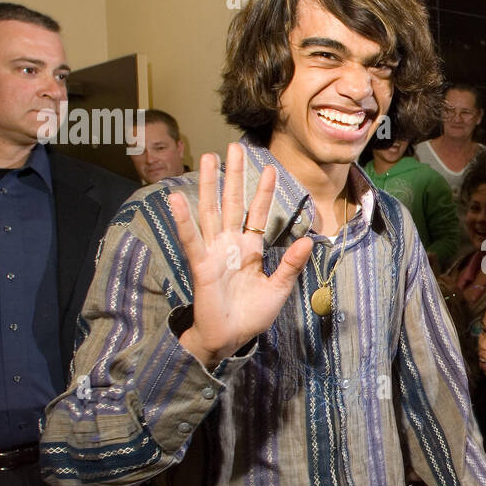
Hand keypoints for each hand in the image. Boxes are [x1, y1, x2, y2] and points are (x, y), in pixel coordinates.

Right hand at [169, 143, 313, 366]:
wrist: (229, 338)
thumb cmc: (251, 315)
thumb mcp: (278, 288)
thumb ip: (291, 264)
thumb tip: (308, 240)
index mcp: (250, 249)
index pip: (257, 213)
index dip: (264, 192)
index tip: (271, 168)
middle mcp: (230, 244)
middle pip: (233, 202)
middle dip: (235, 175)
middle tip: (236, 147)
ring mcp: (214, 252)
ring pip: (211, 211)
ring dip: (210, 185)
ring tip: (209, 157)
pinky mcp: (201, 265)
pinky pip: (191, 239)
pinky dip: (183, 220)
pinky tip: (177, 198)